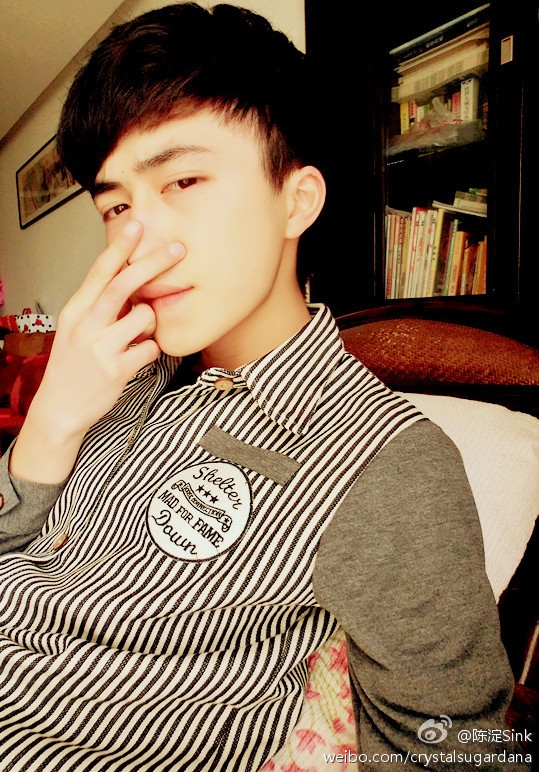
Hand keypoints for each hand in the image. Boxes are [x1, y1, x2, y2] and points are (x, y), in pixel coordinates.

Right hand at [10, 220, 184, 482]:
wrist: (61, 407)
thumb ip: (100, 305)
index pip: (99, 271)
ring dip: (151, 322)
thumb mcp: (78, 328)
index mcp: (76, 310)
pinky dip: (150, 349)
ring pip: (144, 317)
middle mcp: (86, 325)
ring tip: (137, 335)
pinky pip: (150, 348)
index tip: (138, 226)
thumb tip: (132, 281)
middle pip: (124, 285)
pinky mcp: (116, 369)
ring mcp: (100, 347)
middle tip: (178, 249)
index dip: (120, 247)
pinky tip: (136, 357)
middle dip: (153, 263)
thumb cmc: (74, 365)